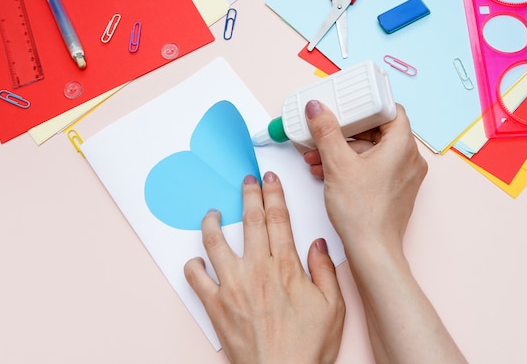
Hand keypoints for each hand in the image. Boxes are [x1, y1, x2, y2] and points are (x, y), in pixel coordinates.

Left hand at [184, 172, 344, 363]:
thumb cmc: (308, 346)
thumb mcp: (333, 307)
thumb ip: (325, 271)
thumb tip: (317, 244)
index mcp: (285, 266)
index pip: (277, 218)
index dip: (273, 194)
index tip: (268, 180)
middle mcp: (256, 269)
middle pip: (249, 220)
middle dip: (248, 194)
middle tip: (246, 181)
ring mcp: (232, 286)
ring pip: (215, 242)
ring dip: (212, 222)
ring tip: (213, 214)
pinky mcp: (215, 305)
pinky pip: (195, 278)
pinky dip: (193, 265)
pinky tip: (197, 261)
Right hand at [302, 101, 426, 255]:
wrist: (371, 250)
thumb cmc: (363, 213)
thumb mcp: (337, 164)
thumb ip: (326, 131)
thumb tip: (318, 108)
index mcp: (402, 146)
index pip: (389, 110)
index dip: (365, 106)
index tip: (346, 107)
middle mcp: (409, 159)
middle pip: (377, 131)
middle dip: (345, 133)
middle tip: (326, 131)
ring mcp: (404, 176)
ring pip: (372, 151)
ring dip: (344, 151)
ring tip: (318, 157)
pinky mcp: (395, 190)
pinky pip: (374, 167)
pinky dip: (353, 166)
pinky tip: (328, 172)